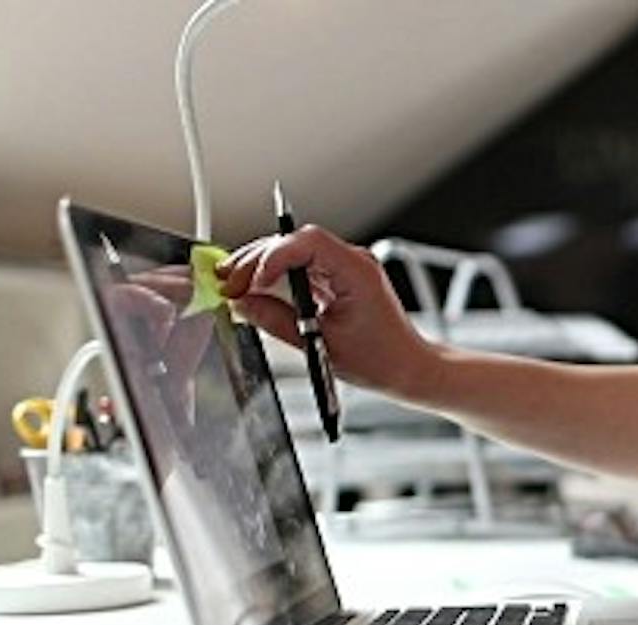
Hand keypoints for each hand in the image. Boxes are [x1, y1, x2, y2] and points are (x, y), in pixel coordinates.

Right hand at [216, 226, 438, 399]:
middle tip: (228, 282)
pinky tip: (255, 288)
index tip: (251, 282)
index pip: (307, 244)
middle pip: (295, 242)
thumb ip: (277, 321)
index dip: (273, 257)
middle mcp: (353, 262)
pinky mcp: (339, 278)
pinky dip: (277, 276)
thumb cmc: (380, 360)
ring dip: (262, 266)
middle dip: (257, 260)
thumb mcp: (320, 345)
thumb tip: (243, 304)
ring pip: (294, 252)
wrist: (409, 368)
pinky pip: (302, 267)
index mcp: (357, 272)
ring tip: (234, 285)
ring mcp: (347, 268)